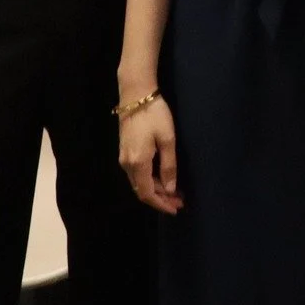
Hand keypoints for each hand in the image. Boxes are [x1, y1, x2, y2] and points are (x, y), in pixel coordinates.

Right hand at [118, 96, 183, 214]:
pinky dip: (150, 180)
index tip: (176, 209)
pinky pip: (137, 174)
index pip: (147, 193)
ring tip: (174, 192)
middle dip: (161, 199)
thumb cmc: (155, 115)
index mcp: (138, 164)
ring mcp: (124, 158)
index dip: (161, 204)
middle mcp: (127, 164)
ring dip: (156, 190)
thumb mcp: (167, 139)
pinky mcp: (125, 151)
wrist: (136, 95)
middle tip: (180, 202)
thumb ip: (168, 166)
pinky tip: (162, 178)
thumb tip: (170, 189)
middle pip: (142, 190)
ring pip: (139, 182)